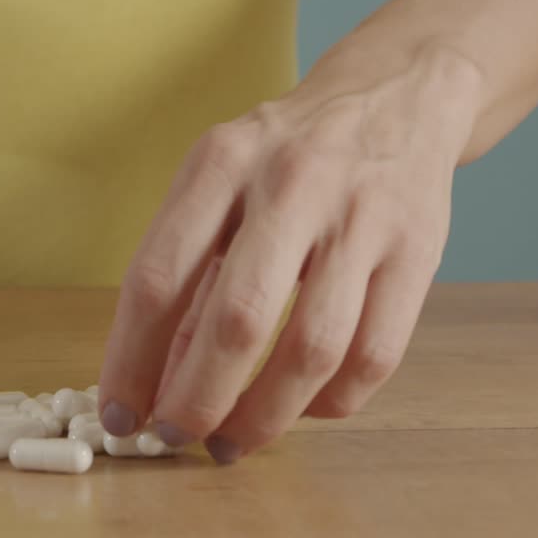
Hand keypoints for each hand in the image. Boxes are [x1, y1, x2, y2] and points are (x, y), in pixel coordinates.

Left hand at [97, 52, 479, 463]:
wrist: (395, 95)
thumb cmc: (283, 155)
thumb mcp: (218, 182)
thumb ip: (187, 270)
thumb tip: (154, 380)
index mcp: (220, 163)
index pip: (158, 277)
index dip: (132, 359)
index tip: (119, 412)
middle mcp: (290, 184)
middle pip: (237, 321)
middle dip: (198, 398)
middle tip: (177, 436)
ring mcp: (361, 218)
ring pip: (313, 348)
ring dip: (266, 415)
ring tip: (234, 441)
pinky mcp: (418, 251)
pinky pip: (375, 353)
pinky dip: (333, 401)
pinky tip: (303, 409)